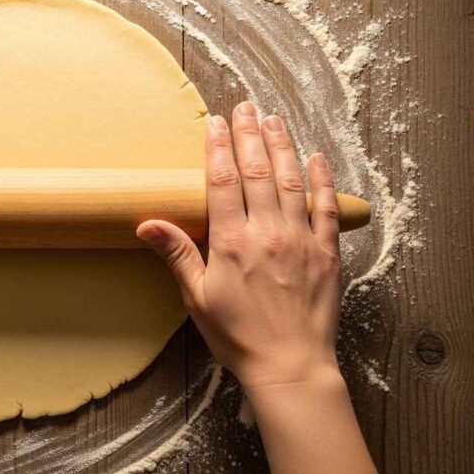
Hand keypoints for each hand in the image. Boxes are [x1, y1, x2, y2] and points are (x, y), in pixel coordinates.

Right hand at [137, 101, 341, 389]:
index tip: (214, 122)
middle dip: (249, 135)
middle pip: (258, 171)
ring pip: (292, 181)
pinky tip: (316, 159)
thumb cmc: (238, 336)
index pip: (223, 181)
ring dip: (282, 146)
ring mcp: (301, 240)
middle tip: (244, 107)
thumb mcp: (197, 298)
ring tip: (273, 120)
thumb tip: (146, 222)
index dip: (218, 147)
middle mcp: (268, 233)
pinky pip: (326, 207)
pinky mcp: (327, 253)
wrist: (290, 366)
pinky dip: (322, 180)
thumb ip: (176, 254)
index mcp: (232, 242)